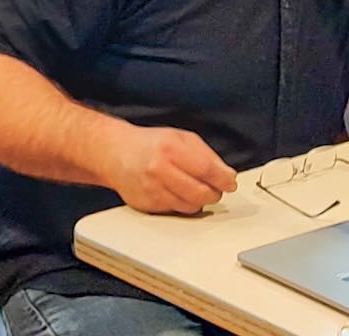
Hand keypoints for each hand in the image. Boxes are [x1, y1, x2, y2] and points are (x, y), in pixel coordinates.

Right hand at [102, 124, 237, 214]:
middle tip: (217, 188)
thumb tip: (225, 174)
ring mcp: (153, 190)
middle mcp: (160, 170)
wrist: (117, 154)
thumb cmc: (151, 144)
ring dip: (200, 200)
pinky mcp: (148, 206)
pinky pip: (176, 211)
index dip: (223, 179)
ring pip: (190, 206)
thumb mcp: (181, 137)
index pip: (206, 169)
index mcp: (171, 149)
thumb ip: (205, 154)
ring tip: (198, 189)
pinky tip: (180, 193)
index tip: (231, 183)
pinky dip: (184, 204)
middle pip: (200, 192)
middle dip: (215, 193)